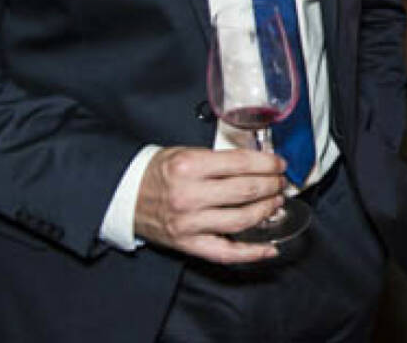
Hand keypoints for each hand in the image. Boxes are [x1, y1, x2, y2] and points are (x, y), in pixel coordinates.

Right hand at [134, 146, 287, 263]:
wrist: (126, 196)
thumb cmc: (159, 173)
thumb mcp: (186, 153)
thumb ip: (219, 158)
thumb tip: (258, 162)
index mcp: (189, 167)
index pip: (240, 163)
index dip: (267, 164)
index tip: (279, 164)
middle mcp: (189, 196)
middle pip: (245, 191)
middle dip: (271, 185)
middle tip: (281, 182)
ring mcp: (189, 223)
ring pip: (240, 220)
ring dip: (266, 211)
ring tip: (276, 202)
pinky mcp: (187, 244)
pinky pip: (225, 253)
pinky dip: (252, 252)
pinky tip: (270, 246)